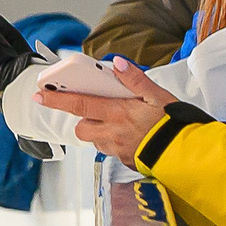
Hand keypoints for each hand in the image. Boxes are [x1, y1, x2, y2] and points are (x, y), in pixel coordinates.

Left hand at [37, 57, 176, 158]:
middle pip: (81, 128)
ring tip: (119, 122)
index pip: (78, 104)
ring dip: (99, 130)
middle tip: (98, 110)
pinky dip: (113, 141)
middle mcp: (112, 133)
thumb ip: (135, 79)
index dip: (56, 99)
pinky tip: (130, 136)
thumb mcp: (157, 95)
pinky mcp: (125, 161)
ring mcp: (117, 149)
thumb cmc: (173, 124)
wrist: (186, 155)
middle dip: (82, 119)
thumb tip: (117, 63)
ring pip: (95, 139)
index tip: (39, 95)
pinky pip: (110, 150)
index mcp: (117, 113)